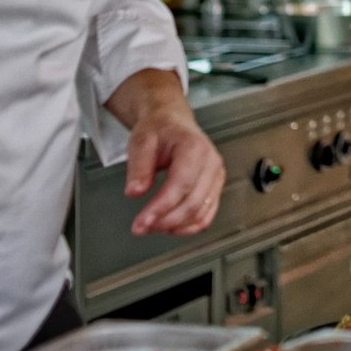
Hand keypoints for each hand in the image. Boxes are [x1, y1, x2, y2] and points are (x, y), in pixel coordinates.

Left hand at [124, 96, 224, 235]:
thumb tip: (135, 192)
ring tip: (152, 226)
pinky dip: (189, 226)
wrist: (172, 122)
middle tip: (141, 227)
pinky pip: (206, 215)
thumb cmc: (159, 130)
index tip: (142, 221)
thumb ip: (138, 167)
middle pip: (193, 202)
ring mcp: (216, 176)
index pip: (181, 184)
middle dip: (165, 220)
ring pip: (201, 212)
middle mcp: (211, 163)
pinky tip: (171, 227)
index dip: (162, 207)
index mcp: (195, 148)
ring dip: (176, 226)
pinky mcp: (215, 188)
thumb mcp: (141, 141)